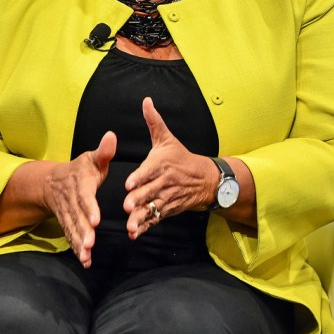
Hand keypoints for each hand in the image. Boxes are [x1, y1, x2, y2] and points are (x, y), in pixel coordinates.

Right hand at [40, 130, 115, 267]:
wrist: (51, 182)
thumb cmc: (80, 170)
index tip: (95, 220)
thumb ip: (104, 152)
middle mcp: (71, 200)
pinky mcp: (67, 223)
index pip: (84, 197)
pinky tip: (85, 261)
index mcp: (80, 183)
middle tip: (90, 243)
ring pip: (72, 229)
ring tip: (86, 255)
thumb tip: (112, 136)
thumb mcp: (91, 158)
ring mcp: (67, 213)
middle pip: (76, 217)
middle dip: (83, 231)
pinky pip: (71, 236)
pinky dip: (77, 248)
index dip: (89, 208)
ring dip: (79, 243)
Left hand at [123, 97, 218, 238]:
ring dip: (141, 217)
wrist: (207, 180)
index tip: (130, 184)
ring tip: (130, 225)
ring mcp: (166, 197)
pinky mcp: (167, 209)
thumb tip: (146, 100)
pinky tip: (135, 233)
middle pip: (150, 192)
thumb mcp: (168, 139)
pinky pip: (155, 219)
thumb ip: (154, 121)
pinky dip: (145, 227)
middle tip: (127, 206)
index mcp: (162, 164)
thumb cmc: (181, 158)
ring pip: (152, 208)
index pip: (150, 171)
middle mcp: (164, 182)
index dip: (140, 178)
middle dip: (139, 200)